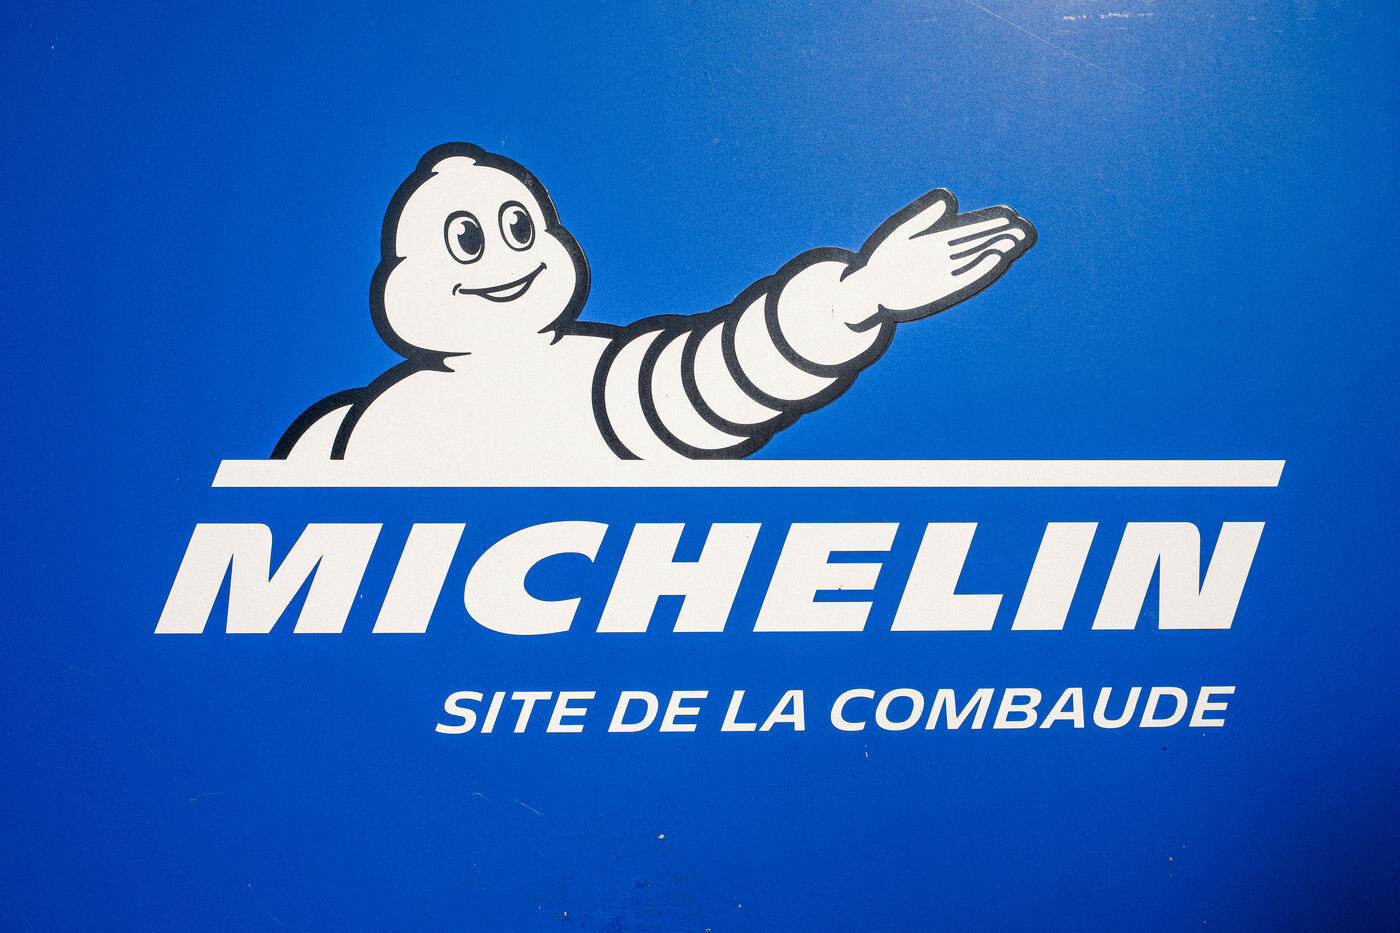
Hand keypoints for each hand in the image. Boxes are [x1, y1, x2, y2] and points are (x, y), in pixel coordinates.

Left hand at [843, 190, 1034, 325]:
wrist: (869, 290)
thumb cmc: (882, 259)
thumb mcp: (902, 232)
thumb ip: (924, 216)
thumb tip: (951, 199)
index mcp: (938, 237)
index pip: (971, 227)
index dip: (991, 220)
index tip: (1010, 214)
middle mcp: (948, 254)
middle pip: (981, 242)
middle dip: (1003, 234)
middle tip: (1026, 228)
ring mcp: (948, 272)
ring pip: (979, 258)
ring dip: (999, 249)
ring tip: (1019, 240)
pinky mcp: (945, 290)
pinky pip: (969, 277)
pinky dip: (984, 267)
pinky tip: (999, 257)